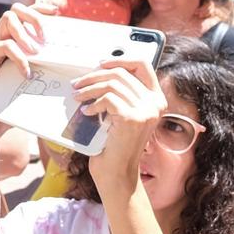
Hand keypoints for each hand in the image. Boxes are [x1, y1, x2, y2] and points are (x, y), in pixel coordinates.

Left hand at [74, 58, 170, 197]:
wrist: (116, 174)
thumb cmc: (115, 145)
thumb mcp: (121, 114)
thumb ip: (120, 94)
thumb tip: (98, 72)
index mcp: (156, 99)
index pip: (143, 65)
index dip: (120, 59)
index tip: (100, 63)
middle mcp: (155, 103)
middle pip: (121, 73)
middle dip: (94, 76)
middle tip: (77, 84)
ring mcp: (146, 111)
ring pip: (112, 84)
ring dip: (89, 89)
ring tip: (77, 97)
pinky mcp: (132, 118)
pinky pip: (107, 99)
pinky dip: (93, 104)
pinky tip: (86, 113)